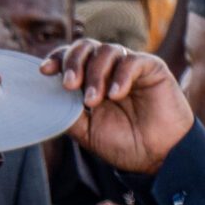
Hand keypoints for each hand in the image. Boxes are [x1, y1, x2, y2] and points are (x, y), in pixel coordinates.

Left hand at [42, 42, 192, 176]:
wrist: (159, 157)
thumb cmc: (126, 145)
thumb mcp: (88, 133)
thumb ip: (68, 115)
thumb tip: (46, 100)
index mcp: (92, 82)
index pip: (71, 59)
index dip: (58, 60)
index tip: (46, 71)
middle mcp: (109, 71)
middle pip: (86, 47)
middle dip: (74, 62)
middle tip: (70, 85)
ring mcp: (130, 68)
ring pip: (106, 51)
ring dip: (95, 74)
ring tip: (95, 101)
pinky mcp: (151, 68)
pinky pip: (131, 61)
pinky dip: (120, 76)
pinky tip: (116, 95)